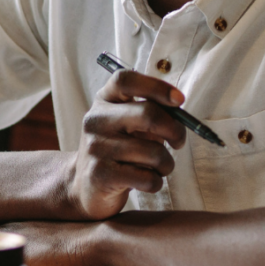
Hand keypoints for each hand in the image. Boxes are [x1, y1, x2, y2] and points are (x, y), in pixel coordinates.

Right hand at [68, 69, 185, 220]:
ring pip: (154, 152)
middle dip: (175, 130)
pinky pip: (147, 178)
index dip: (156, 86)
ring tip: (157, 167)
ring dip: (166, 164)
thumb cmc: (118, 150)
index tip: (179, 100)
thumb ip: (150, 112)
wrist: (85, 185)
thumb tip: (180, 111)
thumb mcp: (126, 123)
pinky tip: (146, 181)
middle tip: (178, 141)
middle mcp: (96, 120)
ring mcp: (96, 147)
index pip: (126, 80)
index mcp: (104, 100)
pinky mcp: (100, 175)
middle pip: (148, 114)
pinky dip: (156, 182)